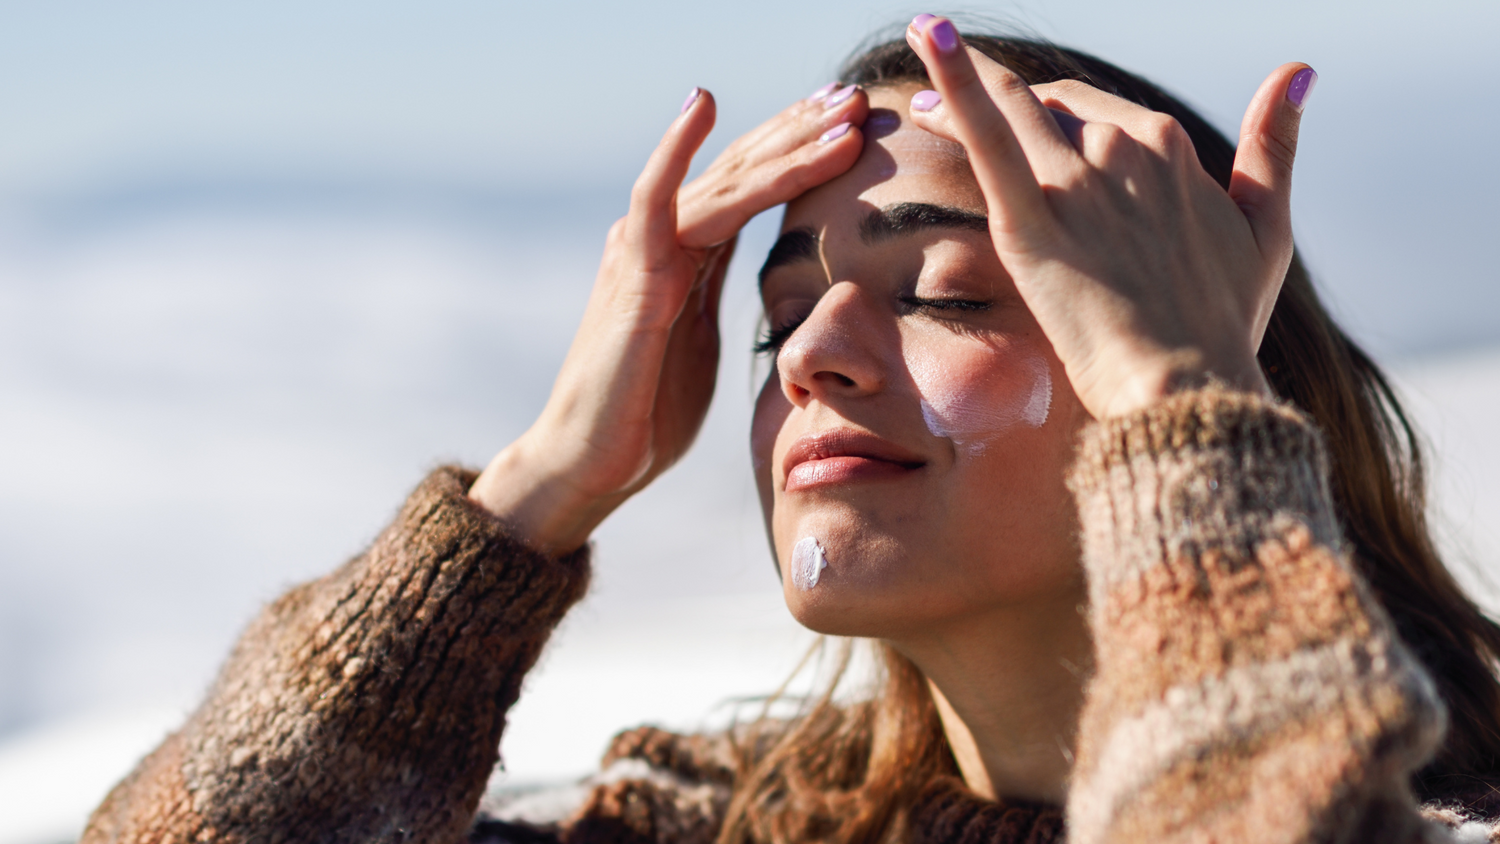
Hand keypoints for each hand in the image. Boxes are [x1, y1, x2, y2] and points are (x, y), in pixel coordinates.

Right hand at [470, 85, 868, 552]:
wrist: (590, 462)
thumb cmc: (645, 413)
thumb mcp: (700, 342)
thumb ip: (719, 297)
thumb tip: (765, 286)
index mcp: (687, 253)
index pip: (752, 186)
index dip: (802, 150)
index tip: (856, 123)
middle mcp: (663, 238)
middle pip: (742, 169)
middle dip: (803, 130)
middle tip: (859, 95)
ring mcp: (644, 252)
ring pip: (723, 182)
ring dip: (785, 145)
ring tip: (839, 113)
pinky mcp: (632, 277)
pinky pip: (655, 201)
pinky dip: (675, 150)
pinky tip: (702, 105)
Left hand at [904, 16, 1313, 418]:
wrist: (1186, 386)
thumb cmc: (1224, 323)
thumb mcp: (1266, 228)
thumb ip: (1275, 147)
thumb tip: (1297, 72)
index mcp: (1170, 147)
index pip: (1094, 111)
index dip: (1051, 109)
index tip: (1017, 113)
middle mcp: (1123, 149)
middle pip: (1046, 107)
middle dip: (997, 94)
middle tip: (938, 97)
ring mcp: (1076, 182)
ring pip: (1009, 108)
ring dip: (960, 76)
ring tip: (923, 46)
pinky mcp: (1030, 221)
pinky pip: (986, 135)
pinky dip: (954, 81)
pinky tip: (927, 37)